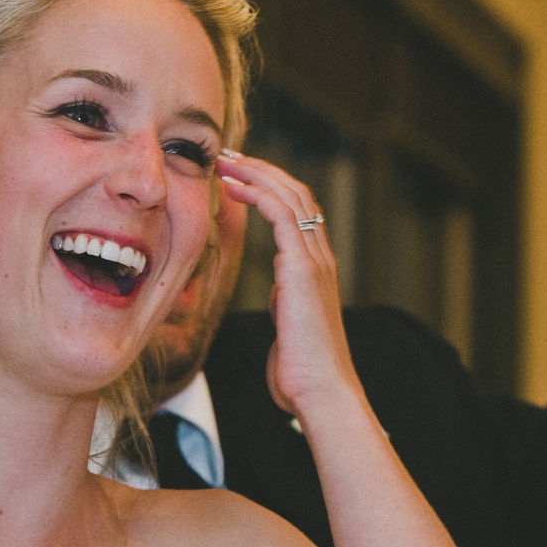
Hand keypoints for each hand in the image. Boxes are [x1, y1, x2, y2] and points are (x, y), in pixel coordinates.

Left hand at [213, 153, 358, 416]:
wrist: (321, 392)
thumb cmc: (301, 371)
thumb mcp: (289, 326)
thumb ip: (285, 303)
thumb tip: (277, 295)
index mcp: (316, 269)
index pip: (299, 212)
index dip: (270, 188)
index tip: (239, 176)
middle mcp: (320, 258)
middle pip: (296, 194)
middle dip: (261, 169)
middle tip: (228, 155)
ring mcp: (315, 261)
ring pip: (290, 196)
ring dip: (256, 173)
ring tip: (225, 161)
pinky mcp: (303, 269)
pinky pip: (282, 216)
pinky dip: (258, 194)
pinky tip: (233, 187)